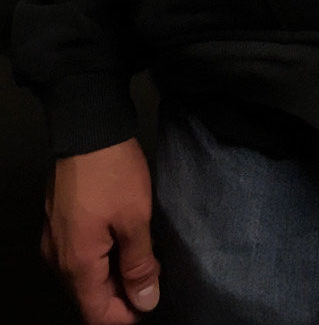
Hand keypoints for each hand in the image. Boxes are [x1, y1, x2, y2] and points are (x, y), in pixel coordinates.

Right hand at [40, 136, 161, 323]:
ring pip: (83, 274)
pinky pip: (78, 252)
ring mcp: (54, 237)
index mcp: (76, 264)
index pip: (97, 313)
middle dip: (121, 294)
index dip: (125, 315)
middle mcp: (58, 258)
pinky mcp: (58, 219)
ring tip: (143, 257)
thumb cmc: (113, 172)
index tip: (150, 302)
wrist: (87, 126)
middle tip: (152, 276)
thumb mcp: (135, 218)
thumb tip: (145, 301)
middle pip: (88, 295)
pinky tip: (124, 240)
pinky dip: (101, 255)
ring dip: (112, 273)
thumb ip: (139, 264)